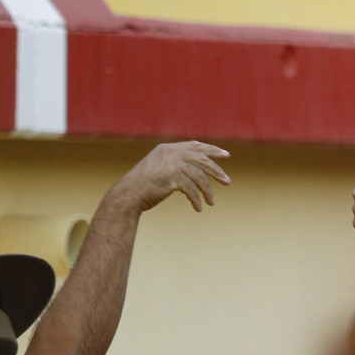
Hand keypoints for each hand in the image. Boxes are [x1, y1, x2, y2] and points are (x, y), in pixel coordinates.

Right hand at [109, 141, 230, 212]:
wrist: (127, 195)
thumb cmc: (142, 185)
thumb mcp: (158, 167)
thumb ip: (174, 163)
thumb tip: (196, 169)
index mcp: (168, 149)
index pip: (195, 146)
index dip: (212, 150)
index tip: (226, 155)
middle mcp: (171, 153)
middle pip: (202, 160)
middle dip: (217, 171)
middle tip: (227, 182)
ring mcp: (172, 164)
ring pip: (199, 177)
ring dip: (207, 191)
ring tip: (213, 202)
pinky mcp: (172, 177)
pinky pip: (191, 190)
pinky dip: (196, 200)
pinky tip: (199, 208)